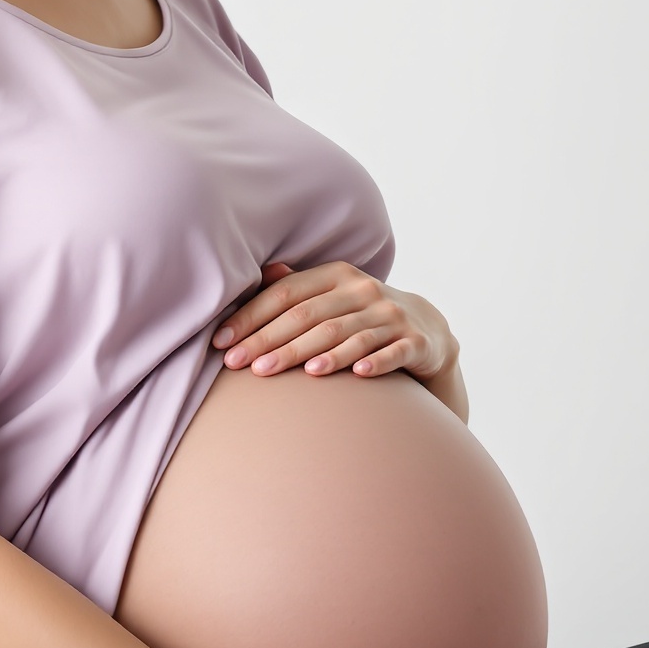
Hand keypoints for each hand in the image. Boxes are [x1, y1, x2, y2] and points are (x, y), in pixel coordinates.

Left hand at [213, 259, 458, 385]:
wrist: (427, 329)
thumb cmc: (363, 314)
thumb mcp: (333, 294)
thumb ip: (299, 287)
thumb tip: (262, 273)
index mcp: (337, 276)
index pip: (287, 295)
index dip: (252, 318)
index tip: (222, 342)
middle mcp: (364, 291)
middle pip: (311, 318)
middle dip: (272, 342)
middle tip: (241, 365)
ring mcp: (392, 316)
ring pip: (349, 335)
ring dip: (318, 354)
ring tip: (288, 371)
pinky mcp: (416, 342)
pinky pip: (393, 352)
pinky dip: (375, 362)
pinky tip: (356, 374)